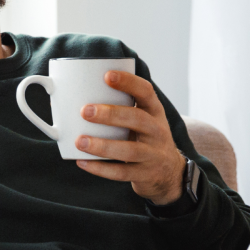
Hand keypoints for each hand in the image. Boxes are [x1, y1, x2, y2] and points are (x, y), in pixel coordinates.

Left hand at [75, 71, 185, 204]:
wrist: (169, 172)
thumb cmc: (146, 138)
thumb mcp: (144, 119)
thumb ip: (122, 107)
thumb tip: (82, 91)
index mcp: (154, 111)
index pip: (146, 91)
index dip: (128, 82)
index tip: (107, 76)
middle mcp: (157, 131)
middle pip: (137, 119)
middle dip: (111, 114)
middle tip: (85, 111)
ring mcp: (153, 154)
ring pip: (129, 150)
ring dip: (103, 146)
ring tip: (80, 141)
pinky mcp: (144, 174)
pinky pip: (121, 173)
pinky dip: (101, 169)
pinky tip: (82, 162)